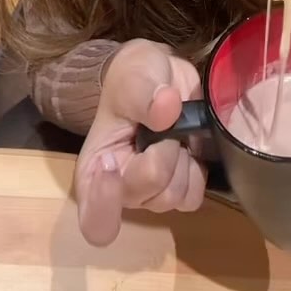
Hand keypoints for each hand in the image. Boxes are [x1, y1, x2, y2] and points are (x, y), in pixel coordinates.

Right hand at [73, 38, 205, 245]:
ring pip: (176, 195)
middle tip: (160, 124)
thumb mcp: (133, 73)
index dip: (105, 202)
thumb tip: (166, 113)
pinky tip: (188, 147)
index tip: (110, 169)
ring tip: (173, 133)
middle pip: (152, 192)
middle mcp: (120, 191)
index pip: (94, 216)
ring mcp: (151, 194)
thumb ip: (143, 92)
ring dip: (182, 160)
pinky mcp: (179, 190)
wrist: (159, 77)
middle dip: (163, 153)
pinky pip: (194, 196)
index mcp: (94, 169)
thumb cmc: (134, 78)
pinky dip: (197, 169)